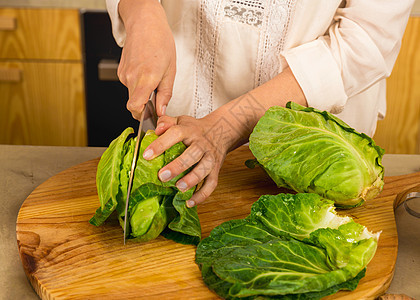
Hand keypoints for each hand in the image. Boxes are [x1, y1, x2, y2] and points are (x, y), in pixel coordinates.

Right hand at [118, 0, 175, 118]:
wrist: (145, 23)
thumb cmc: (160, 42)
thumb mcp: (171, 70)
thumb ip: (165, 94)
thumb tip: (161, 111)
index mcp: (145, 78)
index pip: (135, 107)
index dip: (142, 115)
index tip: (150, 115)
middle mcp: (131, 77)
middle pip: (133, 104)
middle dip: (144, 105)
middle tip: (156, 98)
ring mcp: (124, 74)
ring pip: (132, 94)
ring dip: (142, 93)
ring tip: (153, 78)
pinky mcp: (120, 70)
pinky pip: (129, 84)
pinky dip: (137, 84)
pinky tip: (145, 72)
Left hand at [142, 115, 231, 206]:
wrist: (222, 130)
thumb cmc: (195, 128)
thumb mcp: (181, 121)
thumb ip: (166, 122)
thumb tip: (156, 130)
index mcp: (189, 130)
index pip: (175, 134)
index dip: (161, 144)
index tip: (147, 155)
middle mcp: (201, 144)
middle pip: (192, 154)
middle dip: (177, 166)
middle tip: (162, 176)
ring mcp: (210, 157)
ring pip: (204, 169)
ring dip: (192, 180)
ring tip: (179, 188)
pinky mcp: (216, 169)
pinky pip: (212, 183)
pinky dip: (202, 195)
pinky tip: (190, 202)